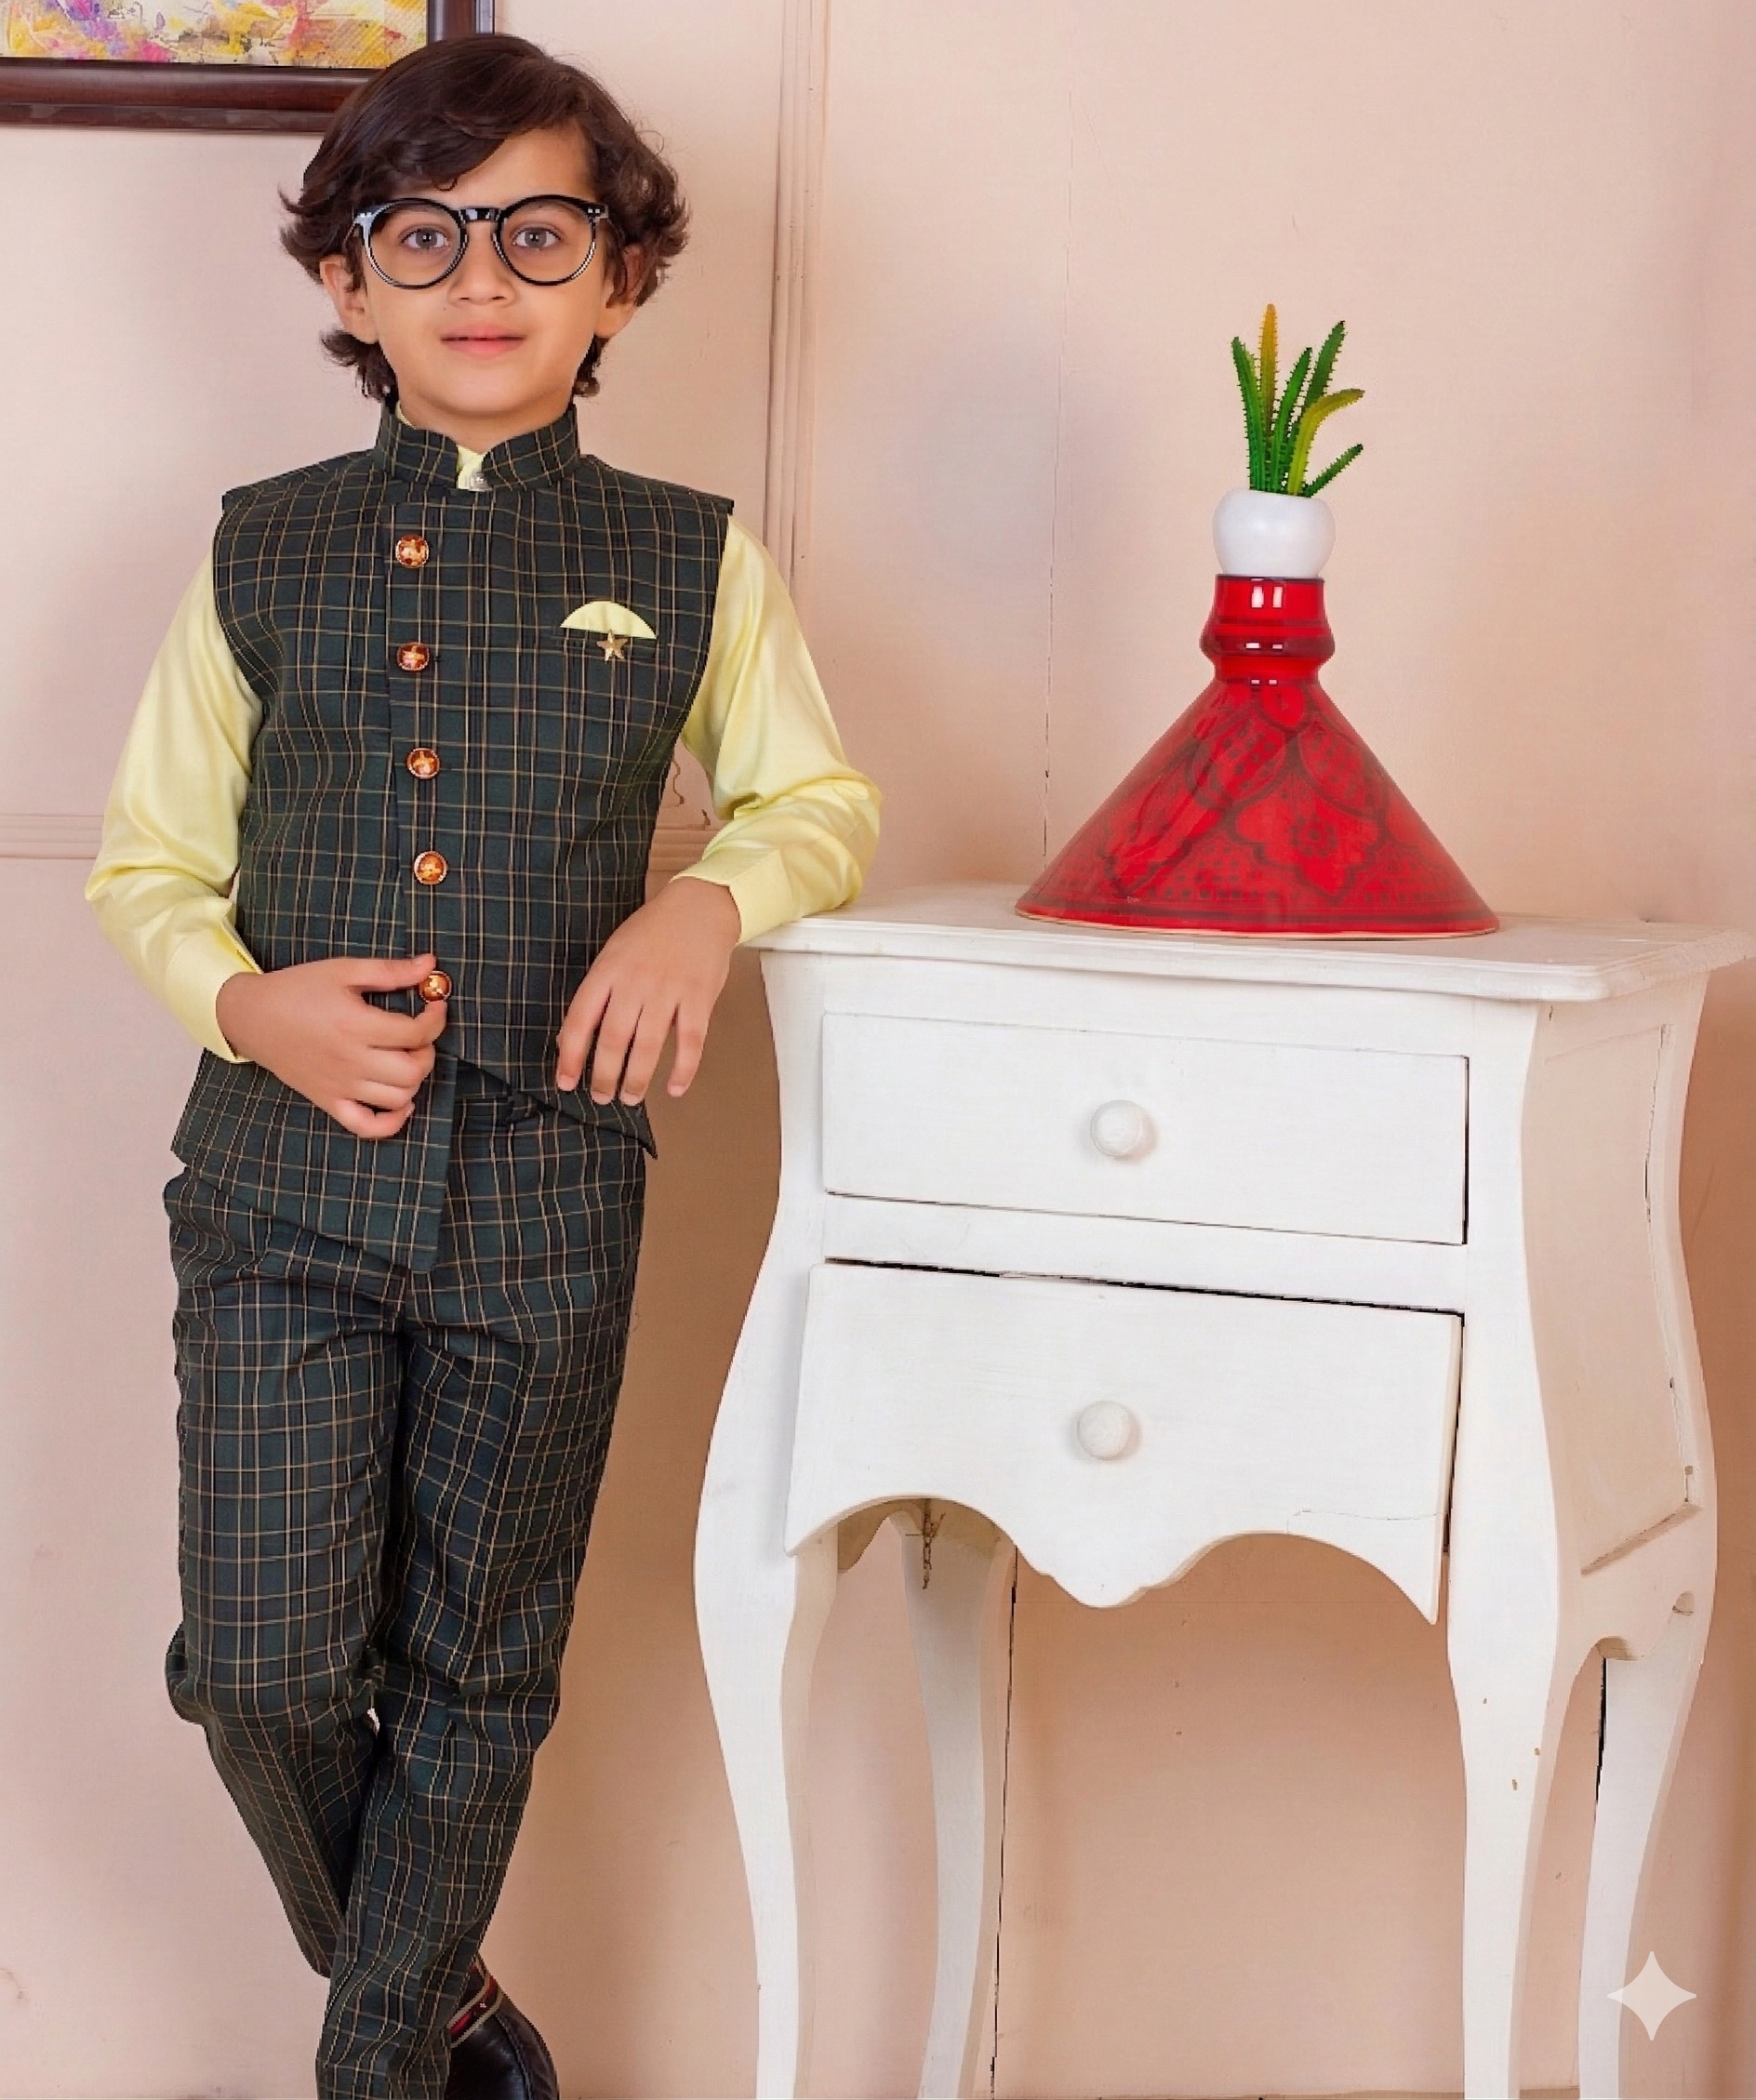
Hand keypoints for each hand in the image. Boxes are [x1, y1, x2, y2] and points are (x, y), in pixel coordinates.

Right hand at [215, 954, 448, 1140]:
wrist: (251, 1016)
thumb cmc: (297, 989)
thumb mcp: (343, 970)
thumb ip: (390, 970)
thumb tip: (431, 965)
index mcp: (355, 1025)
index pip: (416, 1033)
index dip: (435, 1019)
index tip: (434, 1006)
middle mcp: (350, 1061)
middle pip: (412, 1071)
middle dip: (427, 1052)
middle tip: (418, 1035)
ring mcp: (339, 1086)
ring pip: (398, 1099)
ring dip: (414, 1080)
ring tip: (406, 1059)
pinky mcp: (328, 1102)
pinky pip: (367, 1127)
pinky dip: (392, 1121)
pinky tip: (401, 1102)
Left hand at [556, 879, 740, 1105]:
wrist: (699, 907)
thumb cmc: (652, 933)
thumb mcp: (614, 953)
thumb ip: (599, 993)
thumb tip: (573, 1037)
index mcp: (608, 971)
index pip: (581, 1020)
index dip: (571, 1056)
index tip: (566, 1082)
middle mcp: (634, 982)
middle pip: (613, 1039)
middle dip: (604, 1075)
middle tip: (601, 1096)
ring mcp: (668, 990)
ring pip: (648, 1046)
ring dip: (637, 1079)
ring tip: (630, 1098)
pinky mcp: (698, 997)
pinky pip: (690, 1041)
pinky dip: (683, 1069)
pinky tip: (675, 1088)